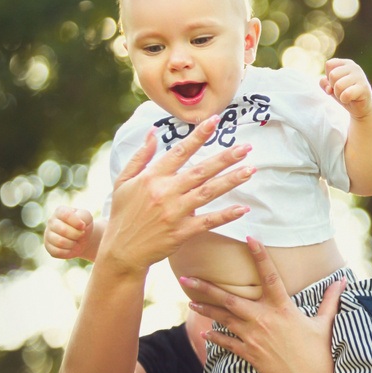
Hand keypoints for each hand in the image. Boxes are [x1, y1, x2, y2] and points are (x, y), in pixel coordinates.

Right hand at [44, 206, 93, 259]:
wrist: (82, 238)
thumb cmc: (83, 225)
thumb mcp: (87, 217)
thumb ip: (84, 216)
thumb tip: (80, 225)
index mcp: (60, 211)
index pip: (66, 215)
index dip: (76, 222)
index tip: (83, 226)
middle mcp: (51, 221)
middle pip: (63, 230)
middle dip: (76, 235)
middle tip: (81, 235)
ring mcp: (48, 234)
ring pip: (60, 242)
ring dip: (73, 244)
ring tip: (76, 241)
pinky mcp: (48, 246)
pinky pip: (57, 252)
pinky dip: (68, 252)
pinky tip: (71, 248)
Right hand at [98, 115, 255, 275]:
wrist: (121, 251)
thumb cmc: (123, 214)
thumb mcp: (123, 181)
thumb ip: (140, 156)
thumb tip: (153, 132)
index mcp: (151, 177)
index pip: (179, 151)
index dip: (198, 135)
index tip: (215, 121)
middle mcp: (165, 192)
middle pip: (200, 170)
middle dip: (225, 157)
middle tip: (246, 147)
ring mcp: (174, 213)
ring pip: (208, 192)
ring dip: (231, 181)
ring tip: (250, 170)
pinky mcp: (181, 232)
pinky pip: (208, 222)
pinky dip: (226, 215)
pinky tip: (243, 208)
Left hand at [182, 237, 343, 372]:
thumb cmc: (320, 353)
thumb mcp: (325, 324)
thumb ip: (330, 300)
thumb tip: (342, 281)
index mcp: (283, 309)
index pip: (270, 276)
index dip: (260, 256)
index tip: (250, 238)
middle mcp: (265, 320)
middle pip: (230, 300)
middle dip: (207, 288)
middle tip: (186, 278)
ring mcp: (254, 338)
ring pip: (223, 319)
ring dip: (205, 308)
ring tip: (189, 299)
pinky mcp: (250, 354)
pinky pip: (227, 343)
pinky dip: (215, 336)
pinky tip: (203, 331)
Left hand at [319, 58, 371, 119]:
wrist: (361, 107)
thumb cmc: (345, 94)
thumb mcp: (331, 87)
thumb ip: (324, 83)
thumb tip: (329, 88)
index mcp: (346, 63)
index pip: (329, 64)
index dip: (328, 77)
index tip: (336, 83)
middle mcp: (354, 67)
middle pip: (332, 75)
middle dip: (333, 87)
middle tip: (342, 91)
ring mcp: (360, 76)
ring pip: (338, 85)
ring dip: (339, 94)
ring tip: (346, 95)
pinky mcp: (364, 88)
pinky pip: (346, 94)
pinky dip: (344, 99)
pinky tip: (350, 99)